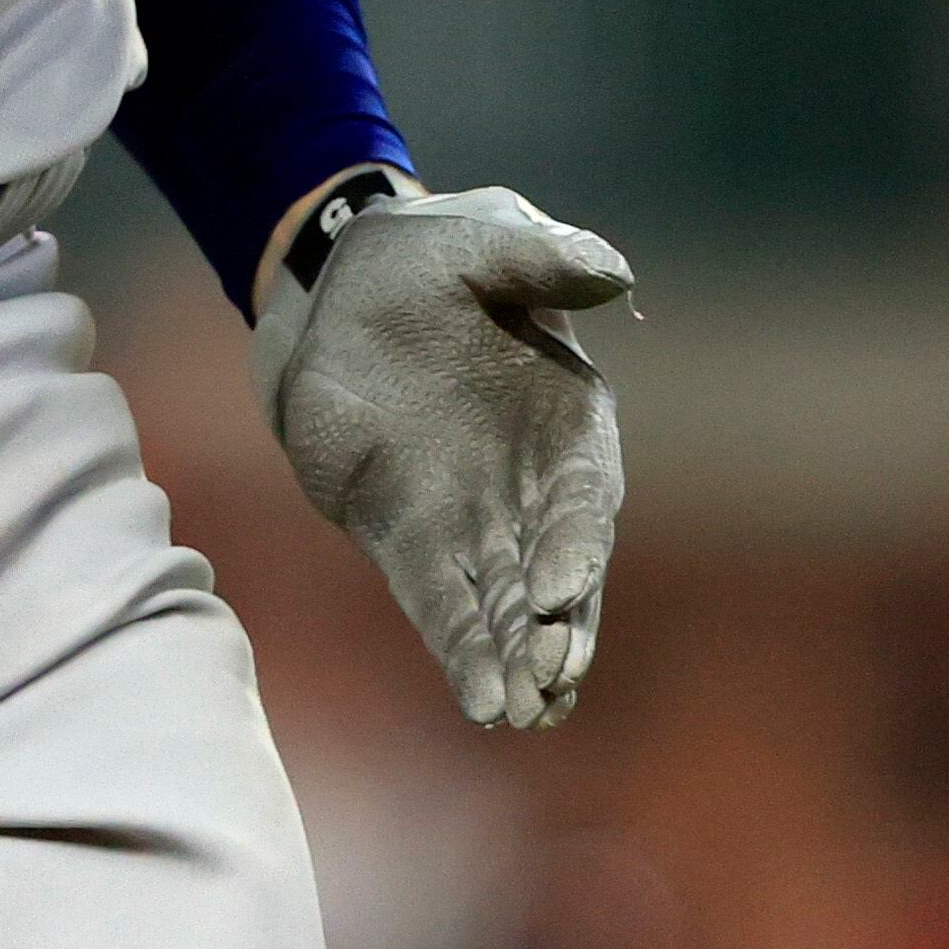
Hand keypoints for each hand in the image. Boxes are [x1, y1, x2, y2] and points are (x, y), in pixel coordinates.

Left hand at [252, 184, 630, 728]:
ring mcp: (476, 520)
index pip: (586, 498)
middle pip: (556, 573)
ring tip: (518, 712)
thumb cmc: (425, 255)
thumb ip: (540, 258)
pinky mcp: (413, 540)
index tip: (564, 593)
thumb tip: (612, 274)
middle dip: (557, 630)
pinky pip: (443, 606)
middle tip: (551, 683)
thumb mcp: (481, 236)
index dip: (579, 548)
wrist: (336, 286)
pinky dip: (461, 652)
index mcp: (570, 418)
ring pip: (506, 605)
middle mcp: (533, 485)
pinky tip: (482, 703)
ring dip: (513, 658)